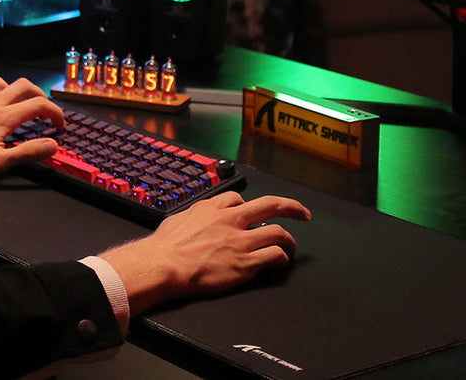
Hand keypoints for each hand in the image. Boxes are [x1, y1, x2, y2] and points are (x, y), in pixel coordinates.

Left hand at [0, 77, 64, 184]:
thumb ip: (27, 152)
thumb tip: (52, 144)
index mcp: (1, 118)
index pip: (38, 105)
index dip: (56, 113)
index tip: (60, 127)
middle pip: (25, 86)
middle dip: (42, 97)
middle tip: (47, 115)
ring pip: (6, 83)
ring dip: (21, 91)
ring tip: (26, 108)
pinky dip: (2, 92)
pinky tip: (2, 109)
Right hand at [97, 191, 310, 315]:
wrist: (163, 265)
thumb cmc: (164, 247)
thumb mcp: (177, 219)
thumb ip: (192, 217)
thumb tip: (192, 220)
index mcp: (212, 208)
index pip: (239, 199)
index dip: (248, 207)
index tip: (252, 215)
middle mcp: (231, 221)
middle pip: (270, 205)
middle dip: (291, 207)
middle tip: (302, 213)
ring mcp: (240, 241)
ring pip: (279, 233)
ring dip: (289, 241)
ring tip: (291, 247)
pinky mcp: (245, 263)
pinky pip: (274, 256)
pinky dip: (282, 259)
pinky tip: (280, 264)